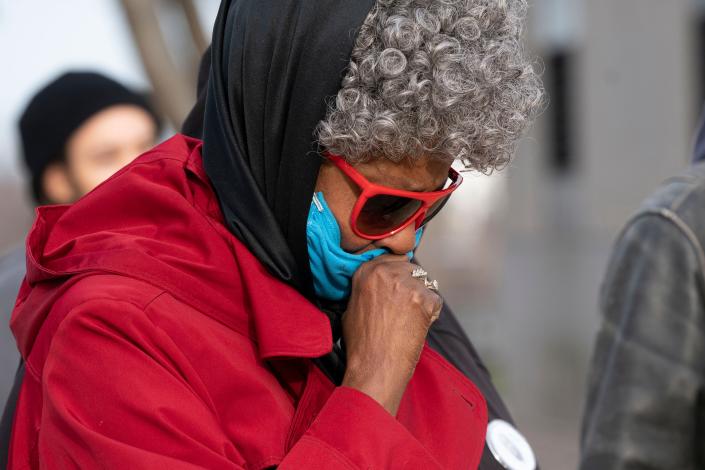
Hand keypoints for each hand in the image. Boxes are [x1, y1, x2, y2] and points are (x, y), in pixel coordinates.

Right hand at [341, 254, 442, 415]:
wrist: (375, 366)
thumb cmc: (362, 343)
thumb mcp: (352, 307)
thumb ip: (367, 288)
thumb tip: (378, 285)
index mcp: (366, 271)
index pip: (391, 257)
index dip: (397, 273)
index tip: (398, 286)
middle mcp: (386, 272)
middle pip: (411, 268)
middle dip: (411, 284)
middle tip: (405, 307)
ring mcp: (406, 284)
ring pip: (425, 282)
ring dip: (422, 298)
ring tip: (409, 319)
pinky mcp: (424, 299)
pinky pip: (435, 300)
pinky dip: (431, 313)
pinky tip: (417, 326)